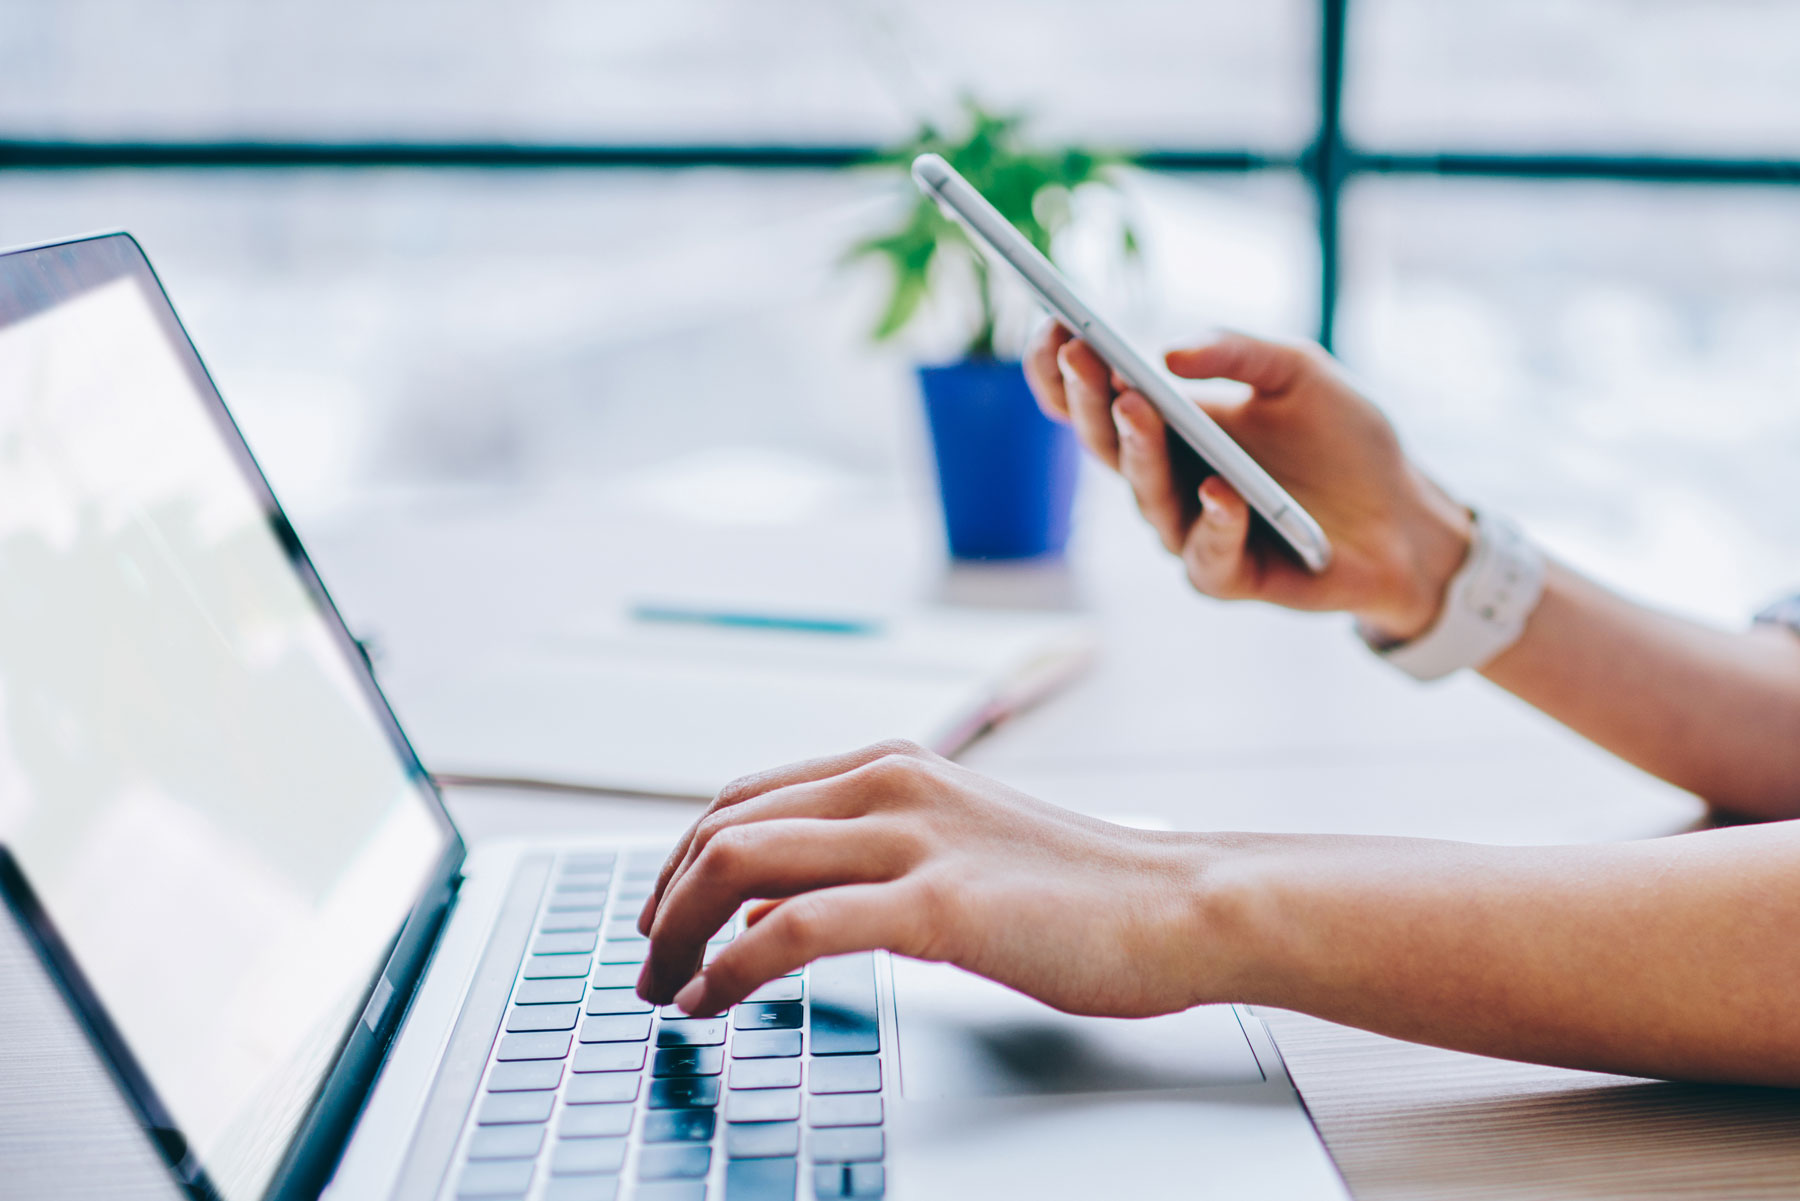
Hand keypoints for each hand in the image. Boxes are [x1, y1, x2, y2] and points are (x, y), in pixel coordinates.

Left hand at [634, 740, 1229, 1018]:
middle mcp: (891, 784)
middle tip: (648, 963)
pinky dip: (730, 968)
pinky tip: (714, 1001)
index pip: (746, 797)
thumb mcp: (960, 846)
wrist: (1182, 905)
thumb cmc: (1082, 889)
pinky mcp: (935, 904)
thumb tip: (773, 906)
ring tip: (665, 991)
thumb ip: (872, 859)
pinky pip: (791, 929)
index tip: (662, 914)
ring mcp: (912, 839)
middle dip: (664, 899)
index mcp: (896, 766)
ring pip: (739, 863)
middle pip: (725, 826)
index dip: (683, 857)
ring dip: (678, 932)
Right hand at [1023, 321, 1471, 642]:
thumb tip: (1169, 352)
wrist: (1407, 515)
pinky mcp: (1232, 575)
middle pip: (1105, 445)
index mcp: (1170, 428)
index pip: (1096, 400)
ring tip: (1134, 404)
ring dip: (1137, 450)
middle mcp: (1168, 481)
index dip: (1063, 368)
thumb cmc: (1344, 441)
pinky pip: (1208, 553)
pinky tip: (1219, 489)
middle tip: (1079, 350)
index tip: (1052, 322)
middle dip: (1086, 396)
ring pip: (1147, 497)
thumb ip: (1239, 351)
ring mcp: (1194, 530)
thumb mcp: (1299, 371)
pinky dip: (1213, 521)